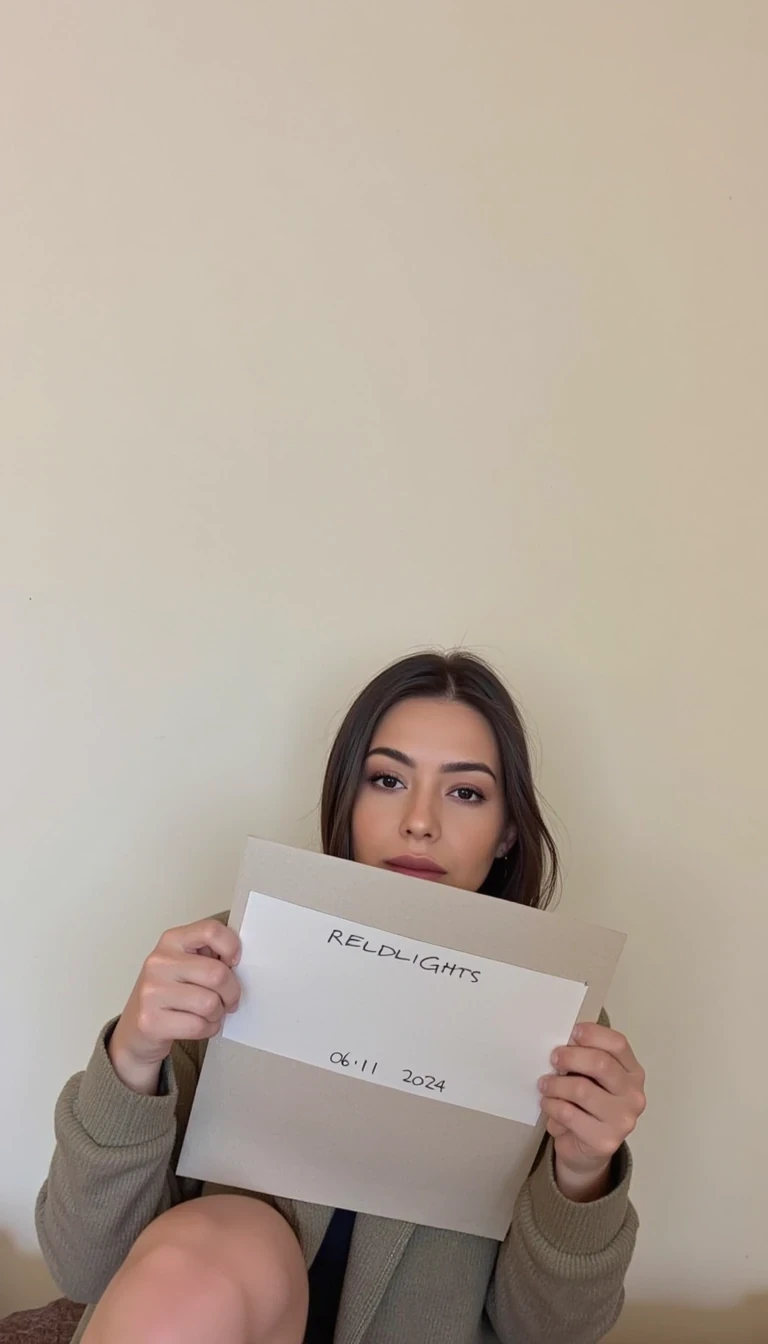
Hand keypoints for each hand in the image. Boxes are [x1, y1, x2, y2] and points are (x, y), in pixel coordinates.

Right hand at [109, 918, 240, 1093]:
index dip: (231, 946)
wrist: (135, 1029)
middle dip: (231, 992)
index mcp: (171, 940)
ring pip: (210, 1003)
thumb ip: (209, 955)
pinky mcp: (151, 1021)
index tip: (233, 962)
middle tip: (228, 999)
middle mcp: (159, 962)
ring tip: (210, 1013)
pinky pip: (199, 1026)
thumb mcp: (184, 964)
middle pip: (217, 974)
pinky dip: (208, 1029)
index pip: (211, 930)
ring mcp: (152, 991)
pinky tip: (200, 1025)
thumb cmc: (168, 993)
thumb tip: (237, 961)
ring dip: (218, 1014)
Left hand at [538, 1022, 645, 1201]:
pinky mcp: (605, 1140)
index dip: (594, 1034)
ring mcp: (622, 1120)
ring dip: (555, 1084)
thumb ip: (586, 1059)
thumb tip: (563, 1041)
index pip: (619, 1044)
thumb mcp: (592, 1079)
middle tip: (553, 1058)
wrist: (588, 1150)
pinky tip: (548, 1103)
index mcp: (633, 1073)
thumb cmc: (587, 1106)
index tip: (572, 1032)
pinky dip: (552, 1105)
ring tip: (545, 1085)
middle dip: (571, 1057)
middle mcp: (633, 1095)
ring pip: (581, 1089)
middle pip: (601, 1064)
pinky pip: (569, 1114)